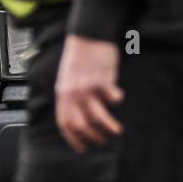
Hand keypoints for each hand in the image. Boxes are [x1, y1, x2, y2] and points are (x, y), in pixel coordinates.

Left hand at [55, 34, 124, 153]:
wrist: (88, 34)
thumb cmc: (81, 56)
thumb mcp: (67, 78)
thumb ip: (70, 96)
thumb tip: (78, 116)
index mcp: (63, 93)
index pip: (65, 123)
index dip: (73, 138)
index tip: (82, 148)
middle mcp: (73, 92)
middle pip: (81, 124)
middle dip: (93, 137)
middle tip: (103, 140)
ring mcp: (88, 87)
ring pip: (97, 116)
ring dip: (108, 128)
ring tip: (117, 131)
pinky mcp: (103, 79)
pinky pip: (113, 98)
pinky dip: (117, 101)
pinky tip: (119, 97)